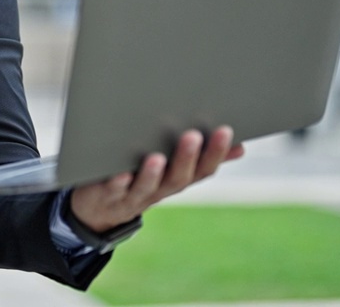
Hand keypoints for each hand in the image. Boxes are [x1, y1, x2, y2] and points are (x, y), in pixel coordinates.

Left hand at [69, 126, 244, 232]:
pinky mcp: (108, 195)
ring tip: (156, 157)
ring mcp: (133, 195)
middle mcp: (159, 190)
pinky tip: (119, 173)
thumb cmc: (140, 179)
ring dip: (152, 174)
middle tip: (193, 136)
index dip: (216, 154)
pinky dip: (117, 182)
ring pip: (146, 187)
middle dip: (187, 158)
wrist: (100, 209)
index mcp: (177, 180)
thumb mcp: (172, 171)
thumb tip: (240, 146)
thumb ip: (201, 158)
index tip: (226, 130)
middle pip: (177, 178)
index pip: (203, 170)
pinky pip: (113, 191)